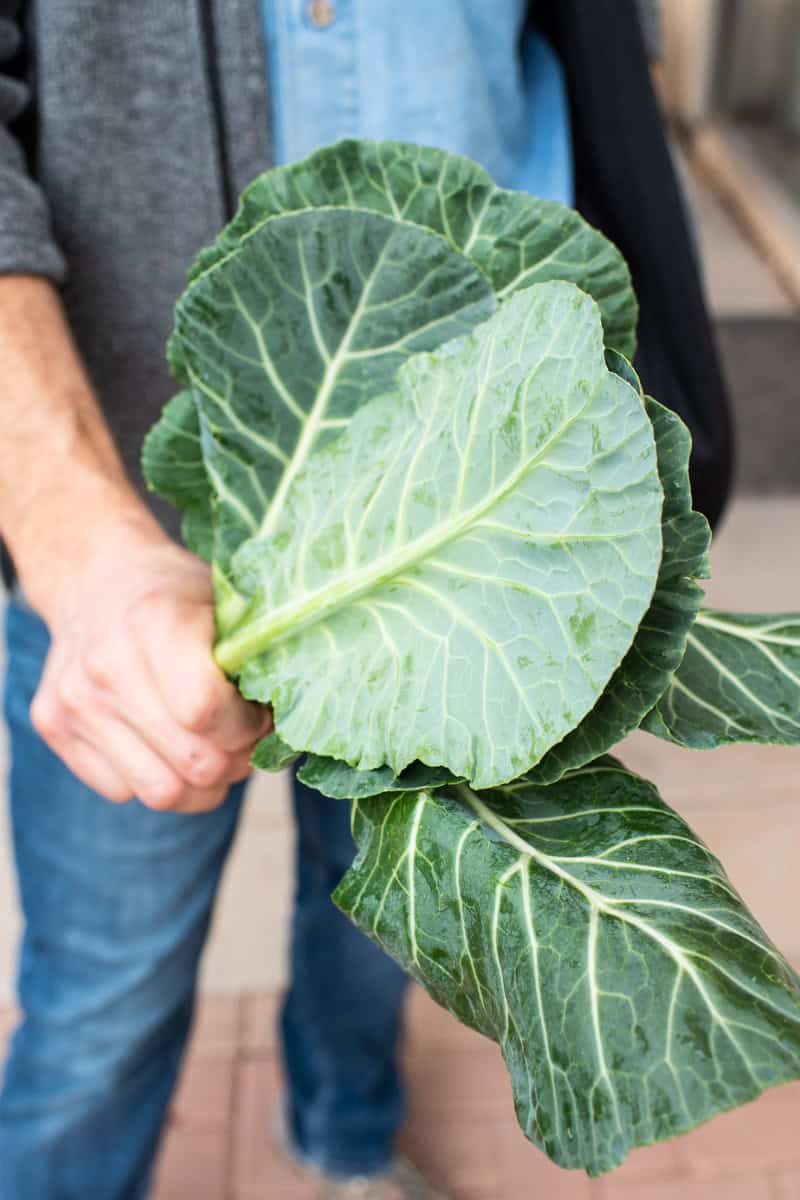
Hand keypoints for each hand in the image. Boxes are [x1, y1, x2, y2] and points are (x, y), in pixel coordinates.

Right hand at [29, 511, 271, 811]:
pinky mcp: (53, 726)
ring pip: (161, 793)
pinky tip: (168, 742)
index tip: (257, 711)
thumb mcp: (231, 601)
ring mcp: (73, 699)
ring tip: (212, 747)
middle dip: (235, 761)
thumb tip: (306, 715)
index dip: (247, 726)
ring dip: (201, 784)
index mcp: (155, 621)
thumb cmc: (179, 594)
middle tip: (244, 737)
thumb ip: (264, 653)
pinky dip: (156, 778)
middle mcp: (106, 664)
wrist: (98, 579)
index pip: (207, 713)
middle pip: (194, 764)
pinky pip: (123, 792)